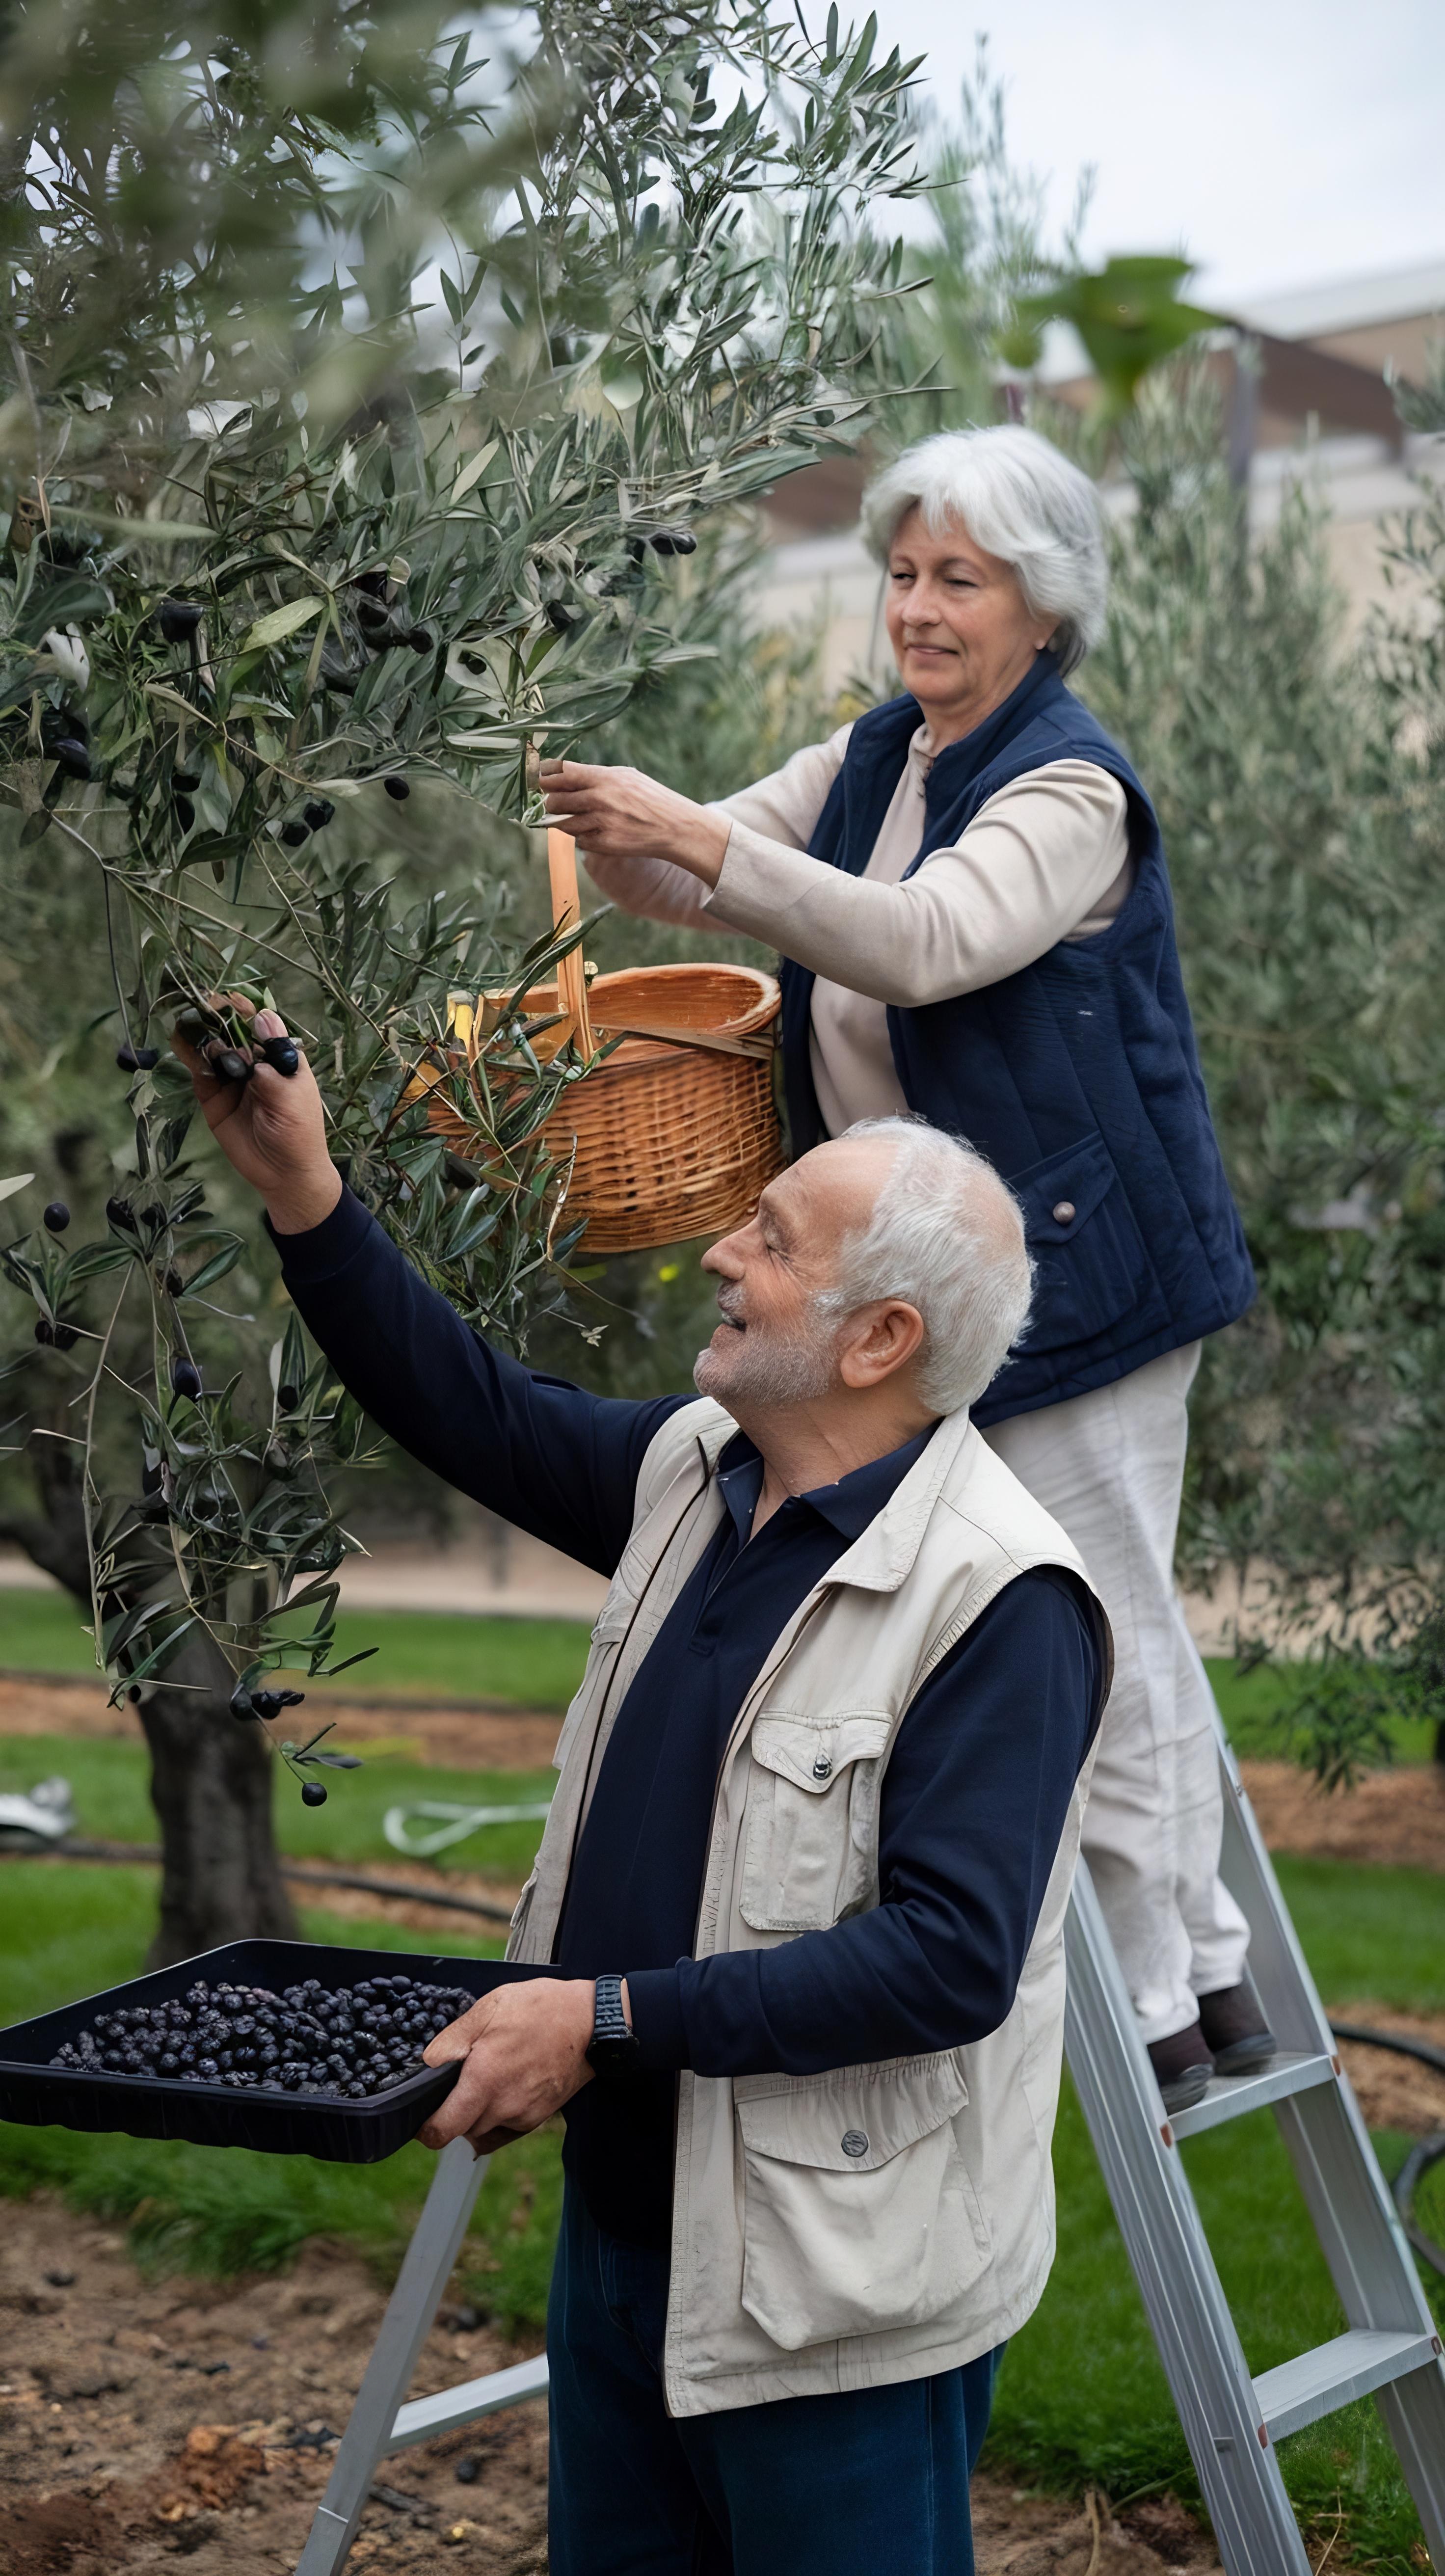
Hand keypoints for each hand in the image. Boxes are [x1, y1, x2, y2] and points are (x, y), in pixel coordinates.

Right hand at [171, 1000, 341, 1235]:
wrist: (284, 1175)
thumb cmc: (299, 1133)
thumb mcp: (291, 1095)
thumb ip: (273, 1060)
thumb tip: (262, 1017)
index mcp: (280, 1059)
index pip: (261, 1026)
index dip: (246, 1011)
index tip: (230, 999)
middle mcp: (254, 1064)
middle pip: (232, 1033)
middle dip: (217, 1018)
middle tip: (202, 1006)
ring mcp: (232, 1079)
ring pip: (213, 1050)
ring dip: (201, 1035)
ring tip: (187, 1020)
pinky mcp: (214, 1098)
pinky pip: (201, 1073)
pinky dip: (191, 1058)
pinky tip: (182, 1044)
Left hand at [417, 1977, 602, 2155]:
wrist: (591, 2021)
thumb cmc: (540, 2009)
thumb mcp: (489, 2008)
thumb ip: (452, 2040)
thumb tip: (426, 2065)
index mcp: (484, 2080)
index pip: (442, 2131)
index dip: (426, 2129)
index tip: (423, 2115)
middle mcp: (503, 2106)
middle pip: (460, 2130)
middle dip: (452, 2113)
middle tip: (458, 2081)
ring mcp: (523, 2116)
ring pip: (482, 2131)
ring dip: (475, 2114)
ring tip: (485, 2078)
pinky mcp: (538, 2118)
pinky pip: (505, 2129)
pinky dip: (497, 2117)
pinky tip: (502, 2089)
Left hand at [540, 758, 728, 885]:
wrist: (674, 827)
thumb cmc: (649, 798)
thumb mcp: (625, 777)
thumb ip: (594, 776)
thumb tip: (560, 774)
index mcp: (604, 778)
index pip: (561, 773)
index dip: (543, 776)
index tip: (535, 778)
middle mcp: (599, 799)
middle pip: (554, 799)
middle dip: (549, 801)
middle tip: (550, 801)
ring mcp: (601, 823)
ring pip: (563, 823)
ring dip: (563, 821)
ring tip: (576, 816)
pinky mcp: (604, 844)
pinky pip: (579, 840)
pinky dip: (583, 836)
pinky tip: (596, 831)